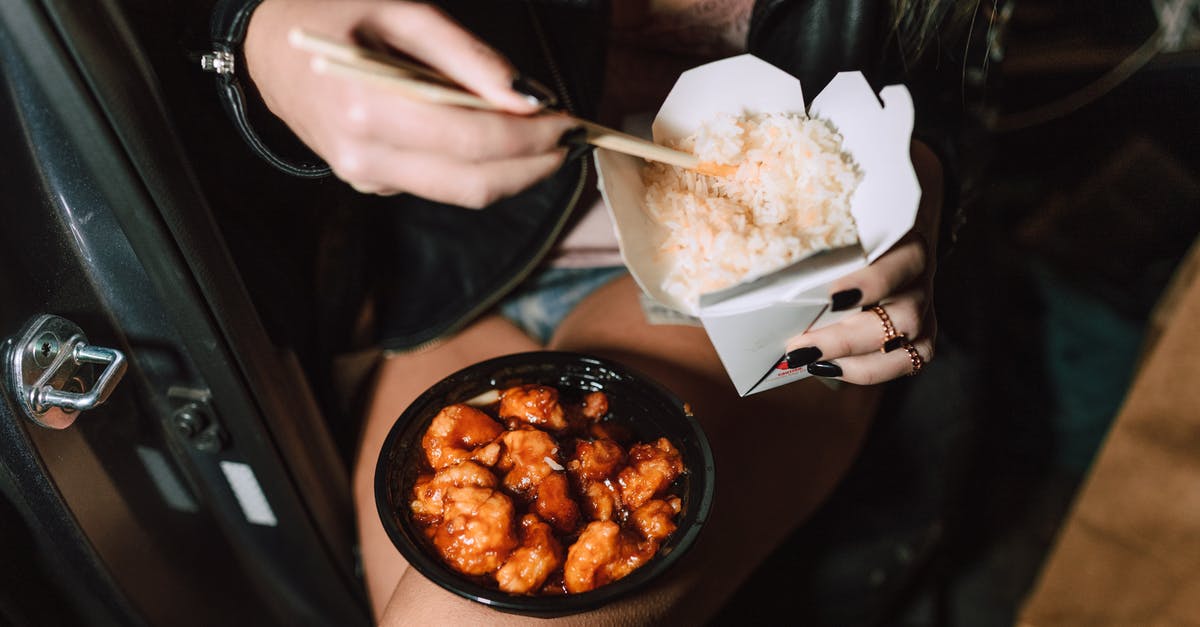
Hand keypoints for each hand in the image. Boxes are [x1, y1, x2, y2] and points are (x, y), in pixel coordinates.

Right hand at [244, 0, 578, 206]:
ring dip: (513, 173)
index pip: (470, 141)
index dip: (529, 137)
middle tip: (567, 140)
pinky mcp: (369, 186)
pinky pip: (438, 187)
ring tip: (541, 140)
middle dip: (532, 166)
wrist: (266, 48)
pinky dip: (477, 169)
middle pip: (474, 183)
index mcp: (367, 106)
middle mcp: (365, 156)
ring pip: (462, 194)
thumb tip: (526, 95)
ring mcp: (365, 178)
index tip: (565, 119)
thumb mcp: (401, 12)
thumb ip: (466, 57)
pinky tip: (489, 139)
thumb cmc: (334, 16)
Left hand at [784, 141, 942, 383]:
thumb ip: (809, 221)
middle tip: (798, 345)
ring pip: (912, 343)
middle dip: (847, 336)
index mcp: (904, 236)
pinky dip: (871, 371)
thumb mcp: (839, 204)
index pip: (899, 263)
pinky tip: (832, 371)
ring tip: (811, 364)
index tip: (832, 298)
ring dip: (859, 361)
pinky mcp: (924, 328)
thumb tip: (741, 236)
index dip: (871, 283)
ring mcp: (925, 303)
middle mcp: (920, 273)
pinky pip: (911, 360)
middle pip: (902, 314)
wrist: (906, 205)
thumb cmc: (856, 210)